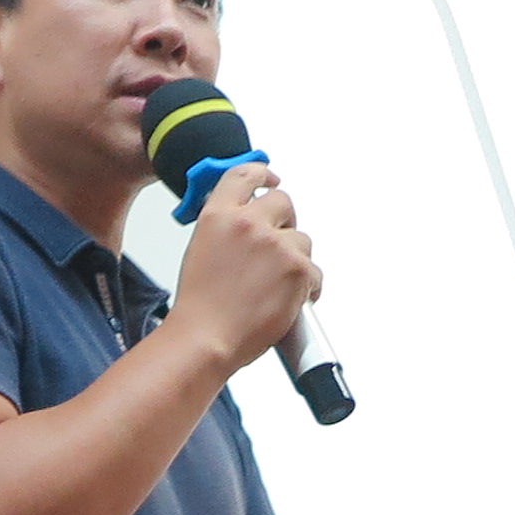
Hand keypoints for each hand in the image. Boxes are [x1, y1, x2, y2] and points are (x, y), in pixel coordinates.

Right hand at [165, 161, 317, 368]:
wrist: (206, 339)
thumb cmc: (200, 307)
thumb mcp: (200, 251)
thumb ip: (224, 229)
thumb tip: (245, 225)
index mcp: (218, 215)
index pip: (245, 175)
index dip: (262, 174)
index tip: (271, 179)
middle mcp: (248, 224)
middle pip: (283, 202)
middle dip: (284, 223)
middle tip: (278, 246)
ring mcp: (276, 245)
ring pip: (302, 240)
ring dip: (294, 259)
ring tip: (275, 285)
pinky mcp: (298, 269)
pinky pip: (315, 271)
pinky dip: (307, 287)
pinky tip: (288, 300)